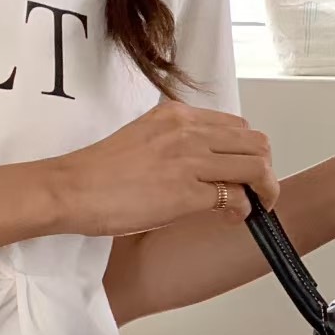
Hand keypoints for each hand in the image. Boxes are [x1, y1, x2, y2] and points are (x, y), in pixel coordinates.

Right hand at [50, 102, 278, 237]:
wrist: (70, 189)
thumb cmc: (94, 173)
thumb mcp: (141, 141)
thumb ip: (172, 146)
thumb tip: (194, 170)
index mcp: (176, 116)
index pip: (234, 126)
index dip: (245, 150)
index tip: (240, 171)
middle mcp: (188, 131)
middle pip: (254, 143)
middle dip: (264, 169)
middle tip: (259, 190)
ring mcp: (190, 161)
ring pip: (254, 167)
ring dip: (263, 189)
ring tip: (256, 205)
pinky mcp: (188, 192)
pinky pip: (235, 198)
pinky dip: (243, 210)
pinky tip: (232, 218)